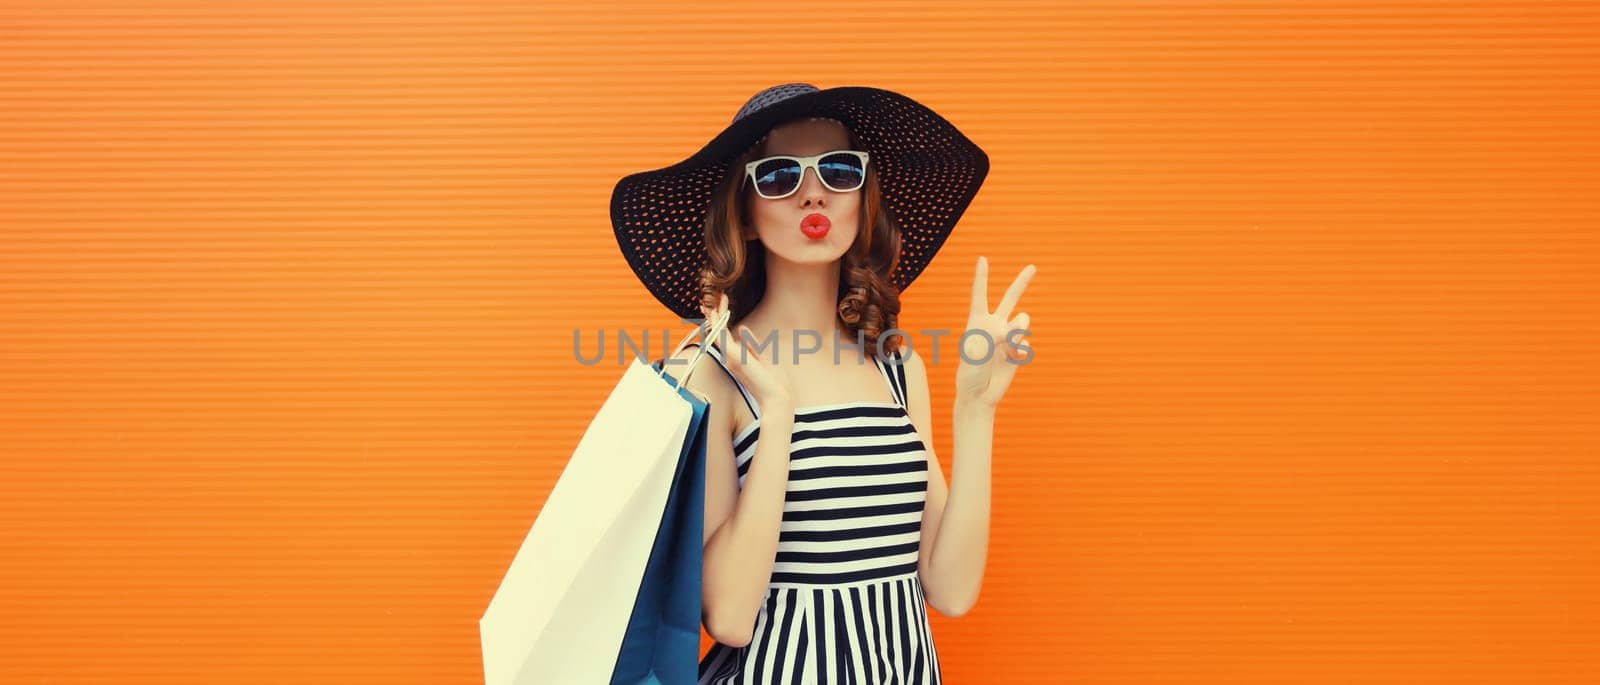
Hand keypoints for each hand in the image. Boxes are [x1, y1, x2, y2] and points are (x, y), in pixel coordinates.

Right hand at [700, 293, 792, 410]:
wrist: (776, 398)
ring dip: (715, 314)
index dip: (721, 322)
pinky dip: (717, 323)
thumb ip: (753, 345)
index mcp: (738, 359)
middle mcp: (731, 358)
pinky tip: (715, 310)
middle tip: (717, 298)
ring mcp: (731, 357)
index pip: (726, 337)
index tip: (720, 308)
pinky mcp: (734, 356)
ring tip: (715, 298)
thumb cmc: (774, 383)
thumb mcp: (765, 359)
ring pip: (717, 332)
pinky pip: (721, 336)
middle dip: (716, 315)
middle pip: (719, 333)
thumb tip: (742, 329)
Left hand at [954, 256, 1036, 408]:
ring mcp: (1007, 337)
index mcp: (977, 321)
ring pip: (1023, 323)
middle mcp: (994, 325)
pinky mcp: (1017, 350)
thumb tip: (1018, 324)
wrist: (979, 395)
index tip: (982, 259)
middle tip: (1033, 267)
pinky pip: (1026, 344)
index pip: (980, 294)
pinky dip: (1020, 352)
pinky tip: (1011, 361)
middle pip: (1010, 299)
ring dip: (1018, 333)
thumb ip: (998, 332)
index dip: (981, 277)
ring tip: (1006, 348)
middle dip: (1022, 283)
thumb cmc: (971, 372)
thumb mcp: (978, 349)